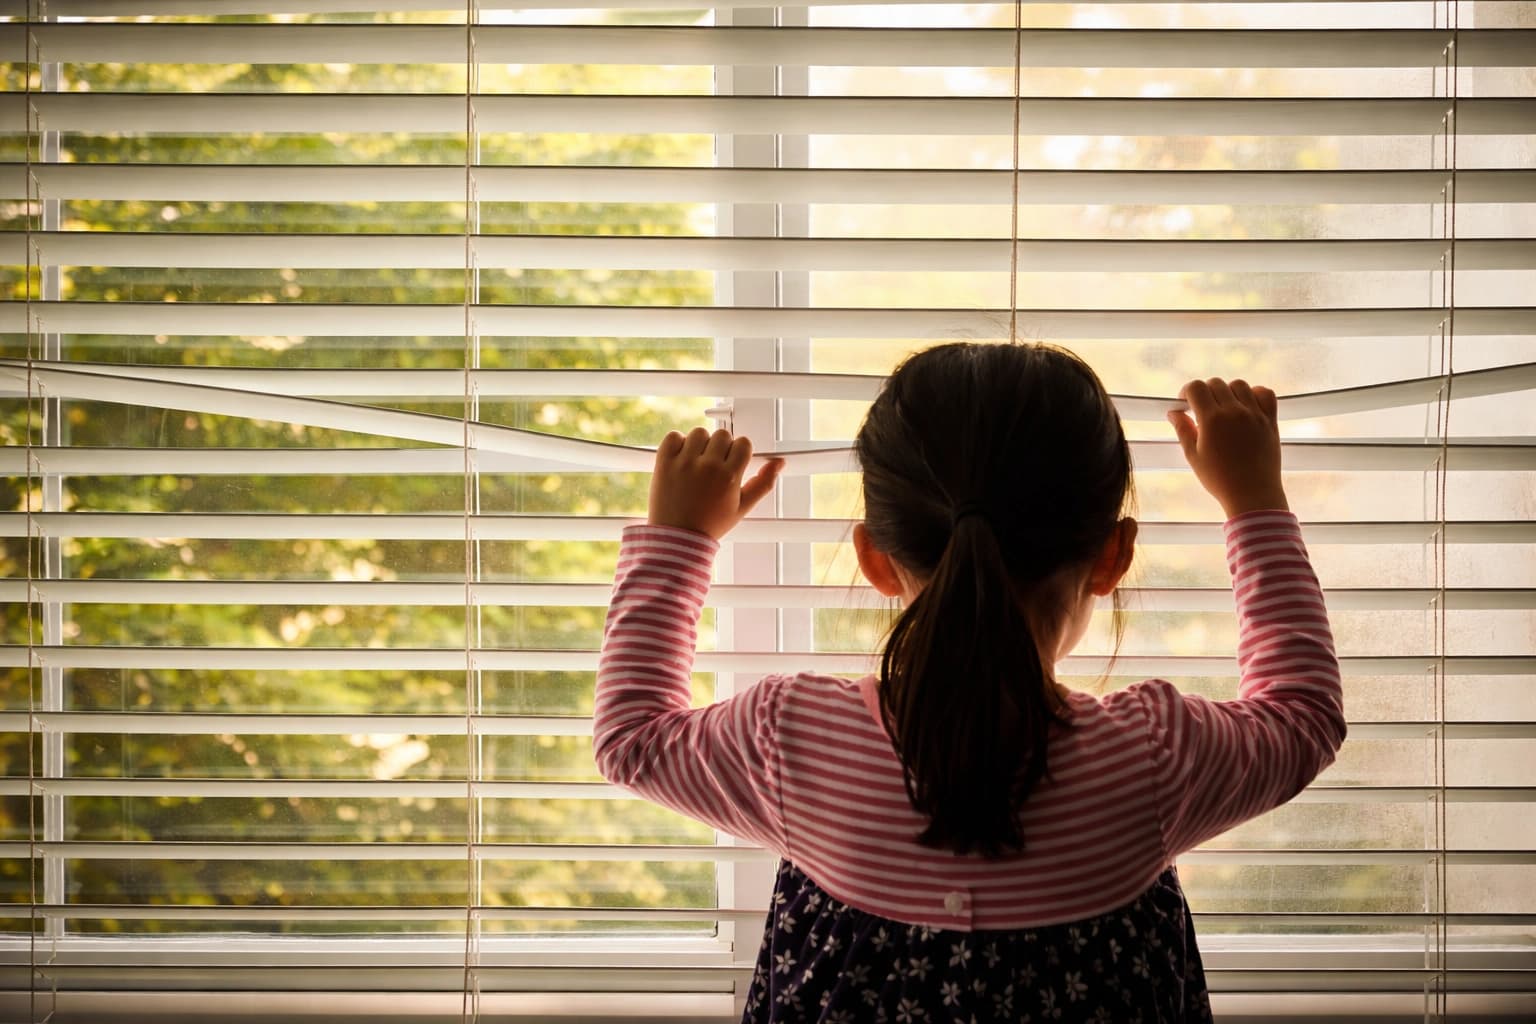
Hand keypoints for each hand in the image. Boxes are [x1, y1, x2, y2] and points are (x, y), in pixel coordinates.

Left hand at [647, 427, 783, 539]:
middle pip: (722, 435)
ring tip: (697, 463)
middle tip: (714, 465)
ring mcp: (684, 462)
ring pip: (699, 433)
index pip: (743, 443)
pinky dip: (677, 443)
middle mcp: (708, 466)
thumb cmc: (711, 524)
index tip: (732, 462)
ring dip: (700, 443)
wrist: (677, 538)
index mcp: (729, 476)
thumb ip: (763, 483)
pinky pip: (673, 436)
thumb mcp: (743, 507)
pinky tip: (681, 458)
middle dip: (721, 447)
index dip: (739, 452)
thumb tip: (779, 463)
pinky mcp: (664, 462)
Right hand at [1167, 378, 1288, 517]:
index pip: (1196, 387)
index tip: (1185, 403)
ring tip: (1224, 407)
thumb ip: (1183, 430)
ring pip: (1239, 385)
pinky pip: (1265, 393)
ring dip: (1227, 391)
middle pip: (1216, 383)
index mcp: (1212, 420)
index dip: (1186, 392)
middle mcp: (1235, 412)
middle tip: (1202, 409)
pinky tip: (1246, 405)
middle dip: (1205, 392)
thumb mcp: (1193, 456)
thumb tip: (1173, 412)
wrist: (1252, 495)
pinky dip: (1255, 393)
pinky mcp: (1270, 420)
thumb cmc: (1219, 479)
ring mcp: (1255, 414)